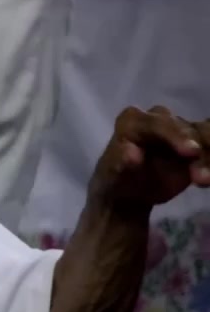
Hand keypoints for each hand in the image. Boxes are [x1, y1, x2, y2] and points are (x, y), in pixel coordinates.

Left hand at [89, 105, 209, 211]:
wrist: (128, 192)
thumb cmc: (116, 180)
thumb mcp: (113, 175)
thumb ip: (121, 162)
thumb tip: (131, 152)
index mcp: (132, 121)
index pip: (157, 124)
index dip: (176, 136)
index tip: (191, 154)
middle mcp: (158, 119)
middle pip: (186, 128)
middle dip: (198, 149)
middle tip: (201, 177)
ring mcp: (179, 129)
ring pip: (204, 133)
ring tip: (205, 181)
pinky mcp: (196, 142)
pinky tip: (209, 179)